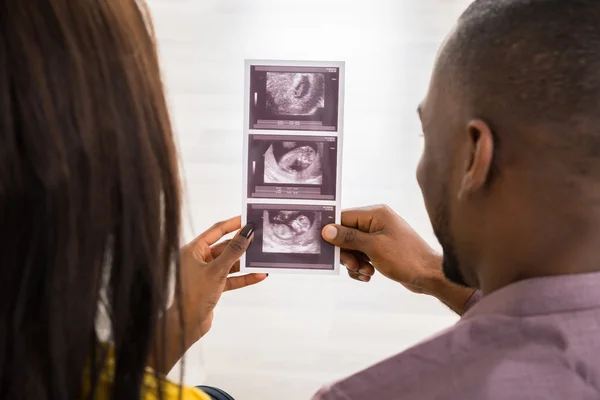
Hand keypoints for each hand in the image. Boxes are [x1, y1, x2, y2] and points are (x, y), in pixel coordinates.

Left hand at [178, 216, 266, 340]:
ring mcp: (205, 273)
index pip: (216, 231)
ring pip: (229, 263)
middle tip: (258, 238)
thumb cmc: (193, 296)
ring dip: (244, 262)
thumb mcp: (217, 270)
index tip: (247, 218)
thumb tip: (246, 233)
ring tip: (261, 258)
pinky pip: (231, 278)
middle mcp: (198, 259)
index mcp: (193, 250)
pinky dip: (243, 277)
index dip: (232, 224)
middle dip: (241, 244)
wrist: (186, 325)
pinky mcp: (212, 286)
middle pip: (224, 247)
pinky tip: (258, 275)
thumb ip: (234, 251)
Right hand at [321, 205, 439, 291]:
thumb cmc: (406, 259)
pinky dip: (361, 267)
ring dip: (354, 263)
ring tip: (366, 272)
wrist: (430, 276)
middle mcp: (376, 222)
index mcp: (375, 214)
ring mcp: (379, 236)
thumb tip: (326, 230)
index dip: (333, 233)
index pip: (343, 218)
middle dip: (347, 253)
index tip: (328, 248)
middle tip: (353, 265)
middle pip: (346, 235)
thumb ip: (348, 238)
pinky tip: (369, 275)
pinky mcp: (381, 250)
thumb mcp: (374, 247)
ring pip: (352, 248)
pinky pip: (361, 256)